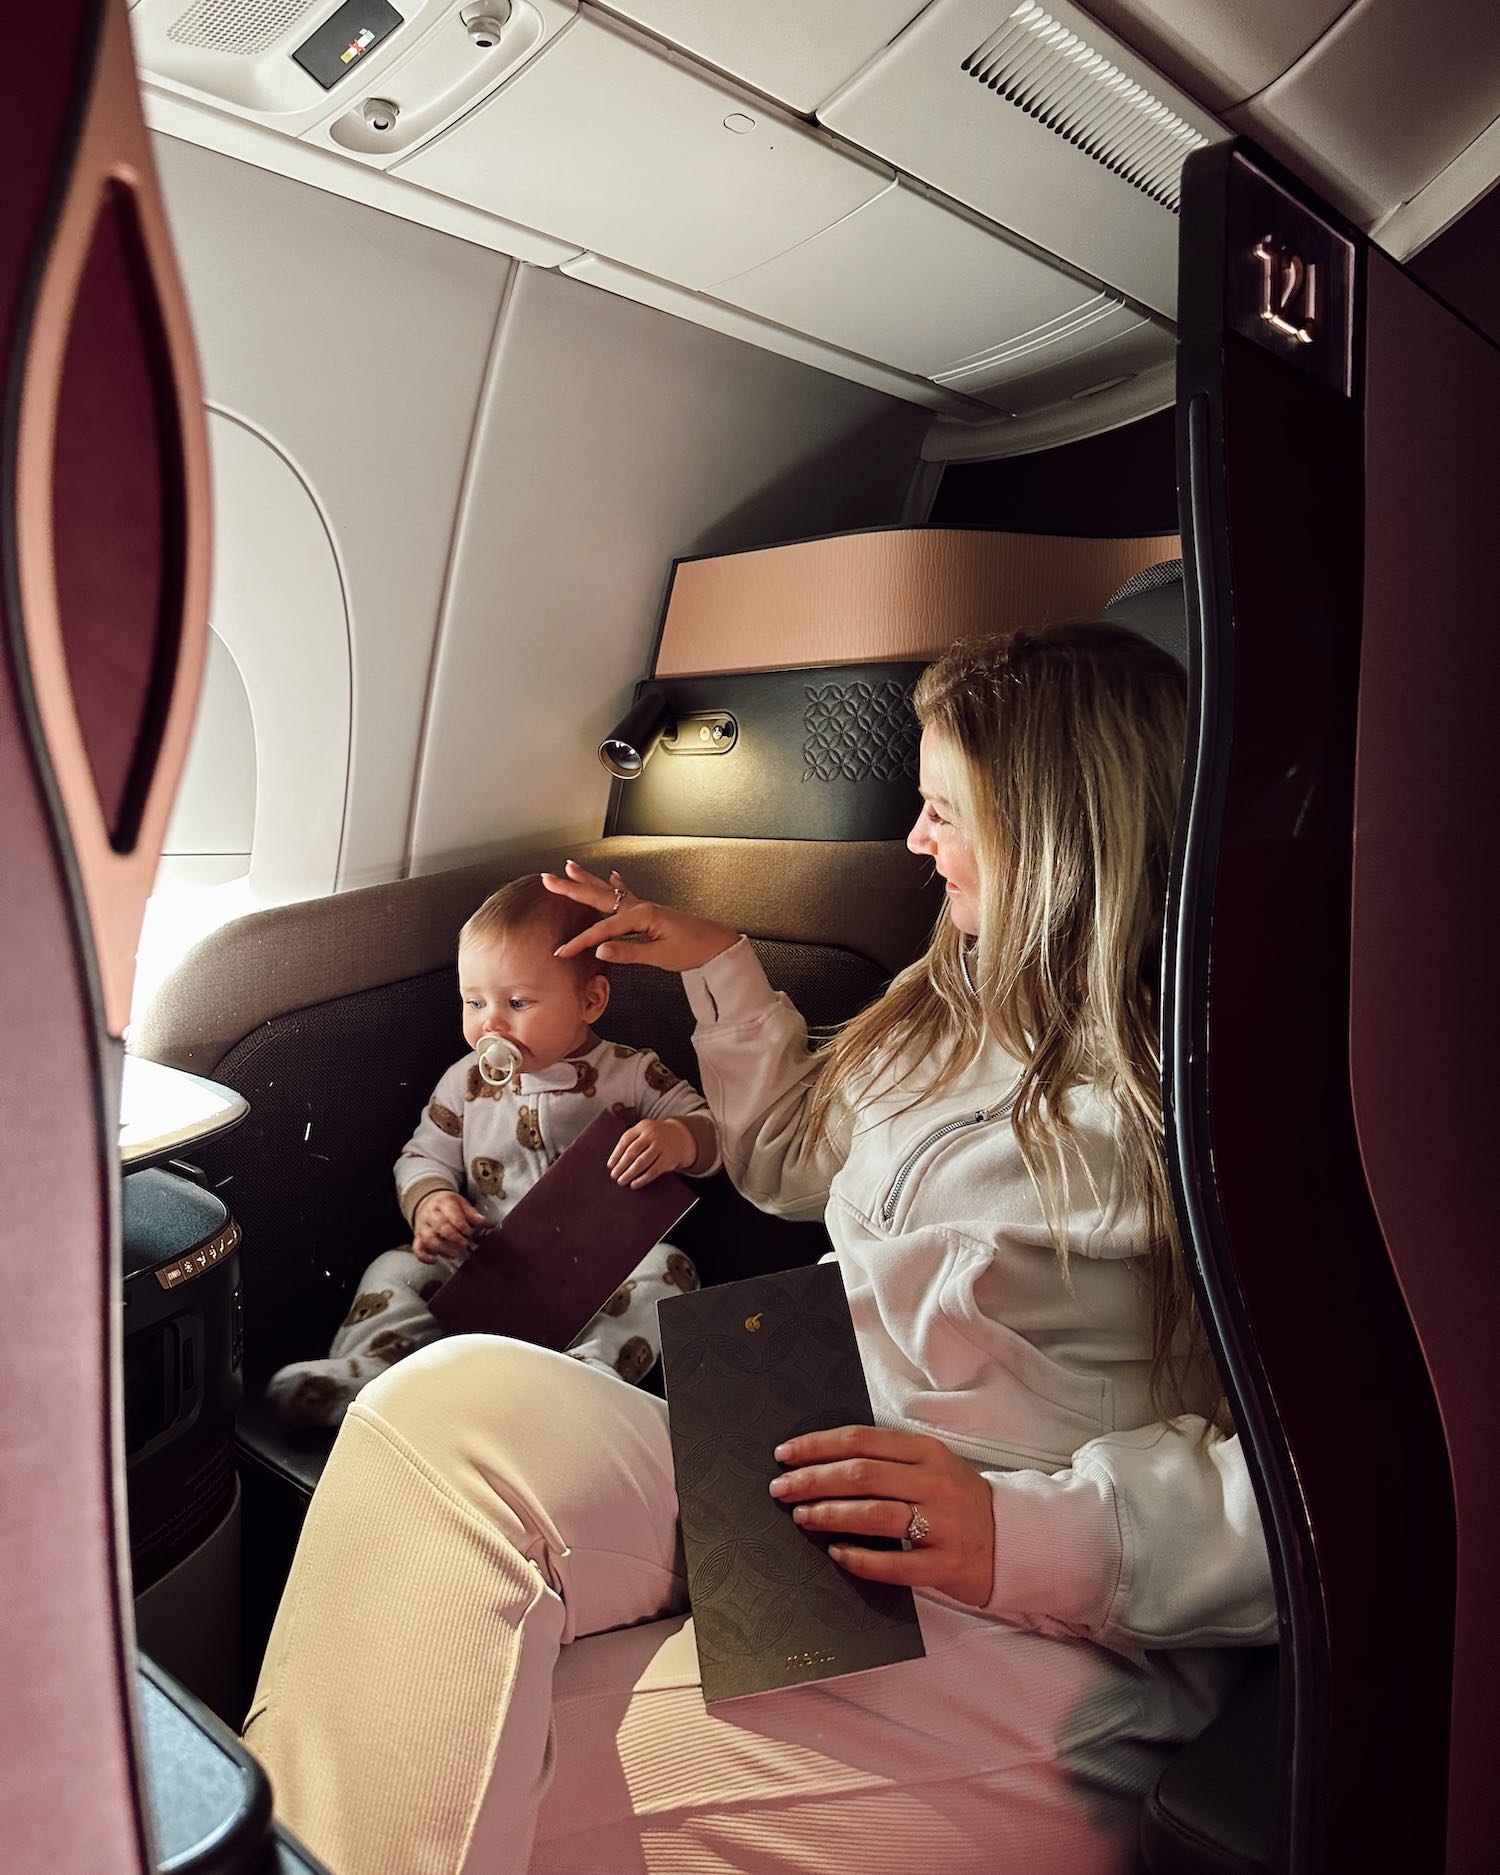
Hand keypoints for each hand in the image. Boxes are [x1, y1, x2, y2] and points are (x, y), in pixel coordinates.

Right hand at [411, 1189, 486, 1262]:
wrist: (427, 1201)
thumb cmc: (447, 1205)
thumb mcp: (461, 1204)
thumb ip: (474, 1215)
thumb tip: (491, 1224)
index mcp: (443, 1203)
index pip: (451, 1213)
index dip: (461, 1224)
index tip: (469, 1232)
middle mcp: (430, 1215)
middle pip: (440, 1226)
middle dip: (453, 1237)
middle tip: (465, 1244)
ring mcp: (422, 1226)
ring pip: (428, 1238)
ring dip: (441, 1248)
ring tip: (454, 1255)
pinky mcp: (417, 1237)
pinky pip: (417, 1248)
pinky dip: (424, 1256)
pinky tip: (434, 1260)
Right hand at [542, 861, 736, 971]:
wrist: (718, 945)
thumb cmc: (693, 950)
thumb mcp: (660, 956)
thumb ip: (629, 952)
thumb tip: (600, 950)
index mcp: (642, 915)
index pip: (603, 929)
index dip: (580, 942)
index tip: (561, 952)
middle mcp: (640, 906)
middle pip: (599, 897)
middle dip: (572, 889)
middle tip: (548, 879)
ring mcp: (644, 907)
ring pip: (609, 892)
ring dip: (588, 880)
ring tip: (570, 867)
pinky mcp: (649, 912)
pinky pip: (626, 894)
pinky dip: (616, 884)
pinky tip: (612, 874)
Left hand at [608, 1117, 694, 1187]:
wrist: (680, 1136)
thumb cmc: (654, 1137)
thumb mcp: (644, 1131)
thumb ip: (630, 1141)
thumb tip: (613, 1162)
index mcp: (642, 1127)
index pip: (626, 1140)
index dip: (616, 1154)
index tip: (610, 1166)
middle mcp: (652, 1135)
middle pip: (633, 1151)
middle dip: (621, 1165)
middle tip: (614, 1176)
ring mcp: (661, 1146)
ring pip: (642, 1162)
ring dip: (630, 1173)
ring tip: (621, 1181)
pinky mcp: (668, 1159)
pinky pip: (653, 1171)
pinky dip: (642, 1179)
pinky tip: (634, 1184)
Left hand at [768, 1424, 995, 1607]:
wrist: (1013, 1541)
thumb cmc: (959, 1501)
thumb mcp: (932, 1468)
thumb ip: (889, 1462)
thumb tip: (824, 1463)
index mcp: (927, 1453)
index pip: (862, 1441)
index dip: (818, 1446)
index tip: (785, 1454)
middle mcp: (935, 1484)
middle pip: (862, 1475)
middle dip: (813, 1480)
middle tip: (780, 1488)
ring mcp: (942, 1526)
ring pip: (875, 1515)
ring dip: (830, 1514)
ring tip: (801, 1516)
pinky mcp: (945, 1565)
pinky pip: (894, 1564)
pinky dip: (861, 1558)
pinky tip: (837, 1554)